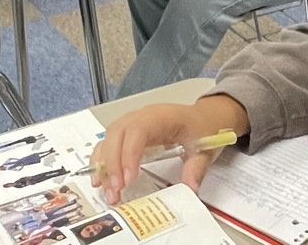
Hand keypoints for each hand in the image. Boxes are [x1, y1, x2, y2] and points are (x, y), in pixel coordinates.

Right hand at [88, 96, 247, 204]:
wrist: (204, 117)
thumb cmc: (203, 128)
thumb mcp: (205, 148)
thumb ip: (197, 167)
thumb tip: (190, 187)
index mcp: (162, 116)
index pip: (138, 130)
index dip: (130, 154)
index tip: (129, 179)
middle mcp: (142, 116)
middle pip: (116, 133)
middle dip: (112, 163)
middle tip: (116, 189)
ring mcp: (133, 123)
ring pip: (108, 139)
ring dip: (103, 165)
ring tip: (106, 190)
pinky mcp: (128, 133)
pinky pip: (109, 144)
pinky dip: (103, 162)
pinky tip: (102, 180)